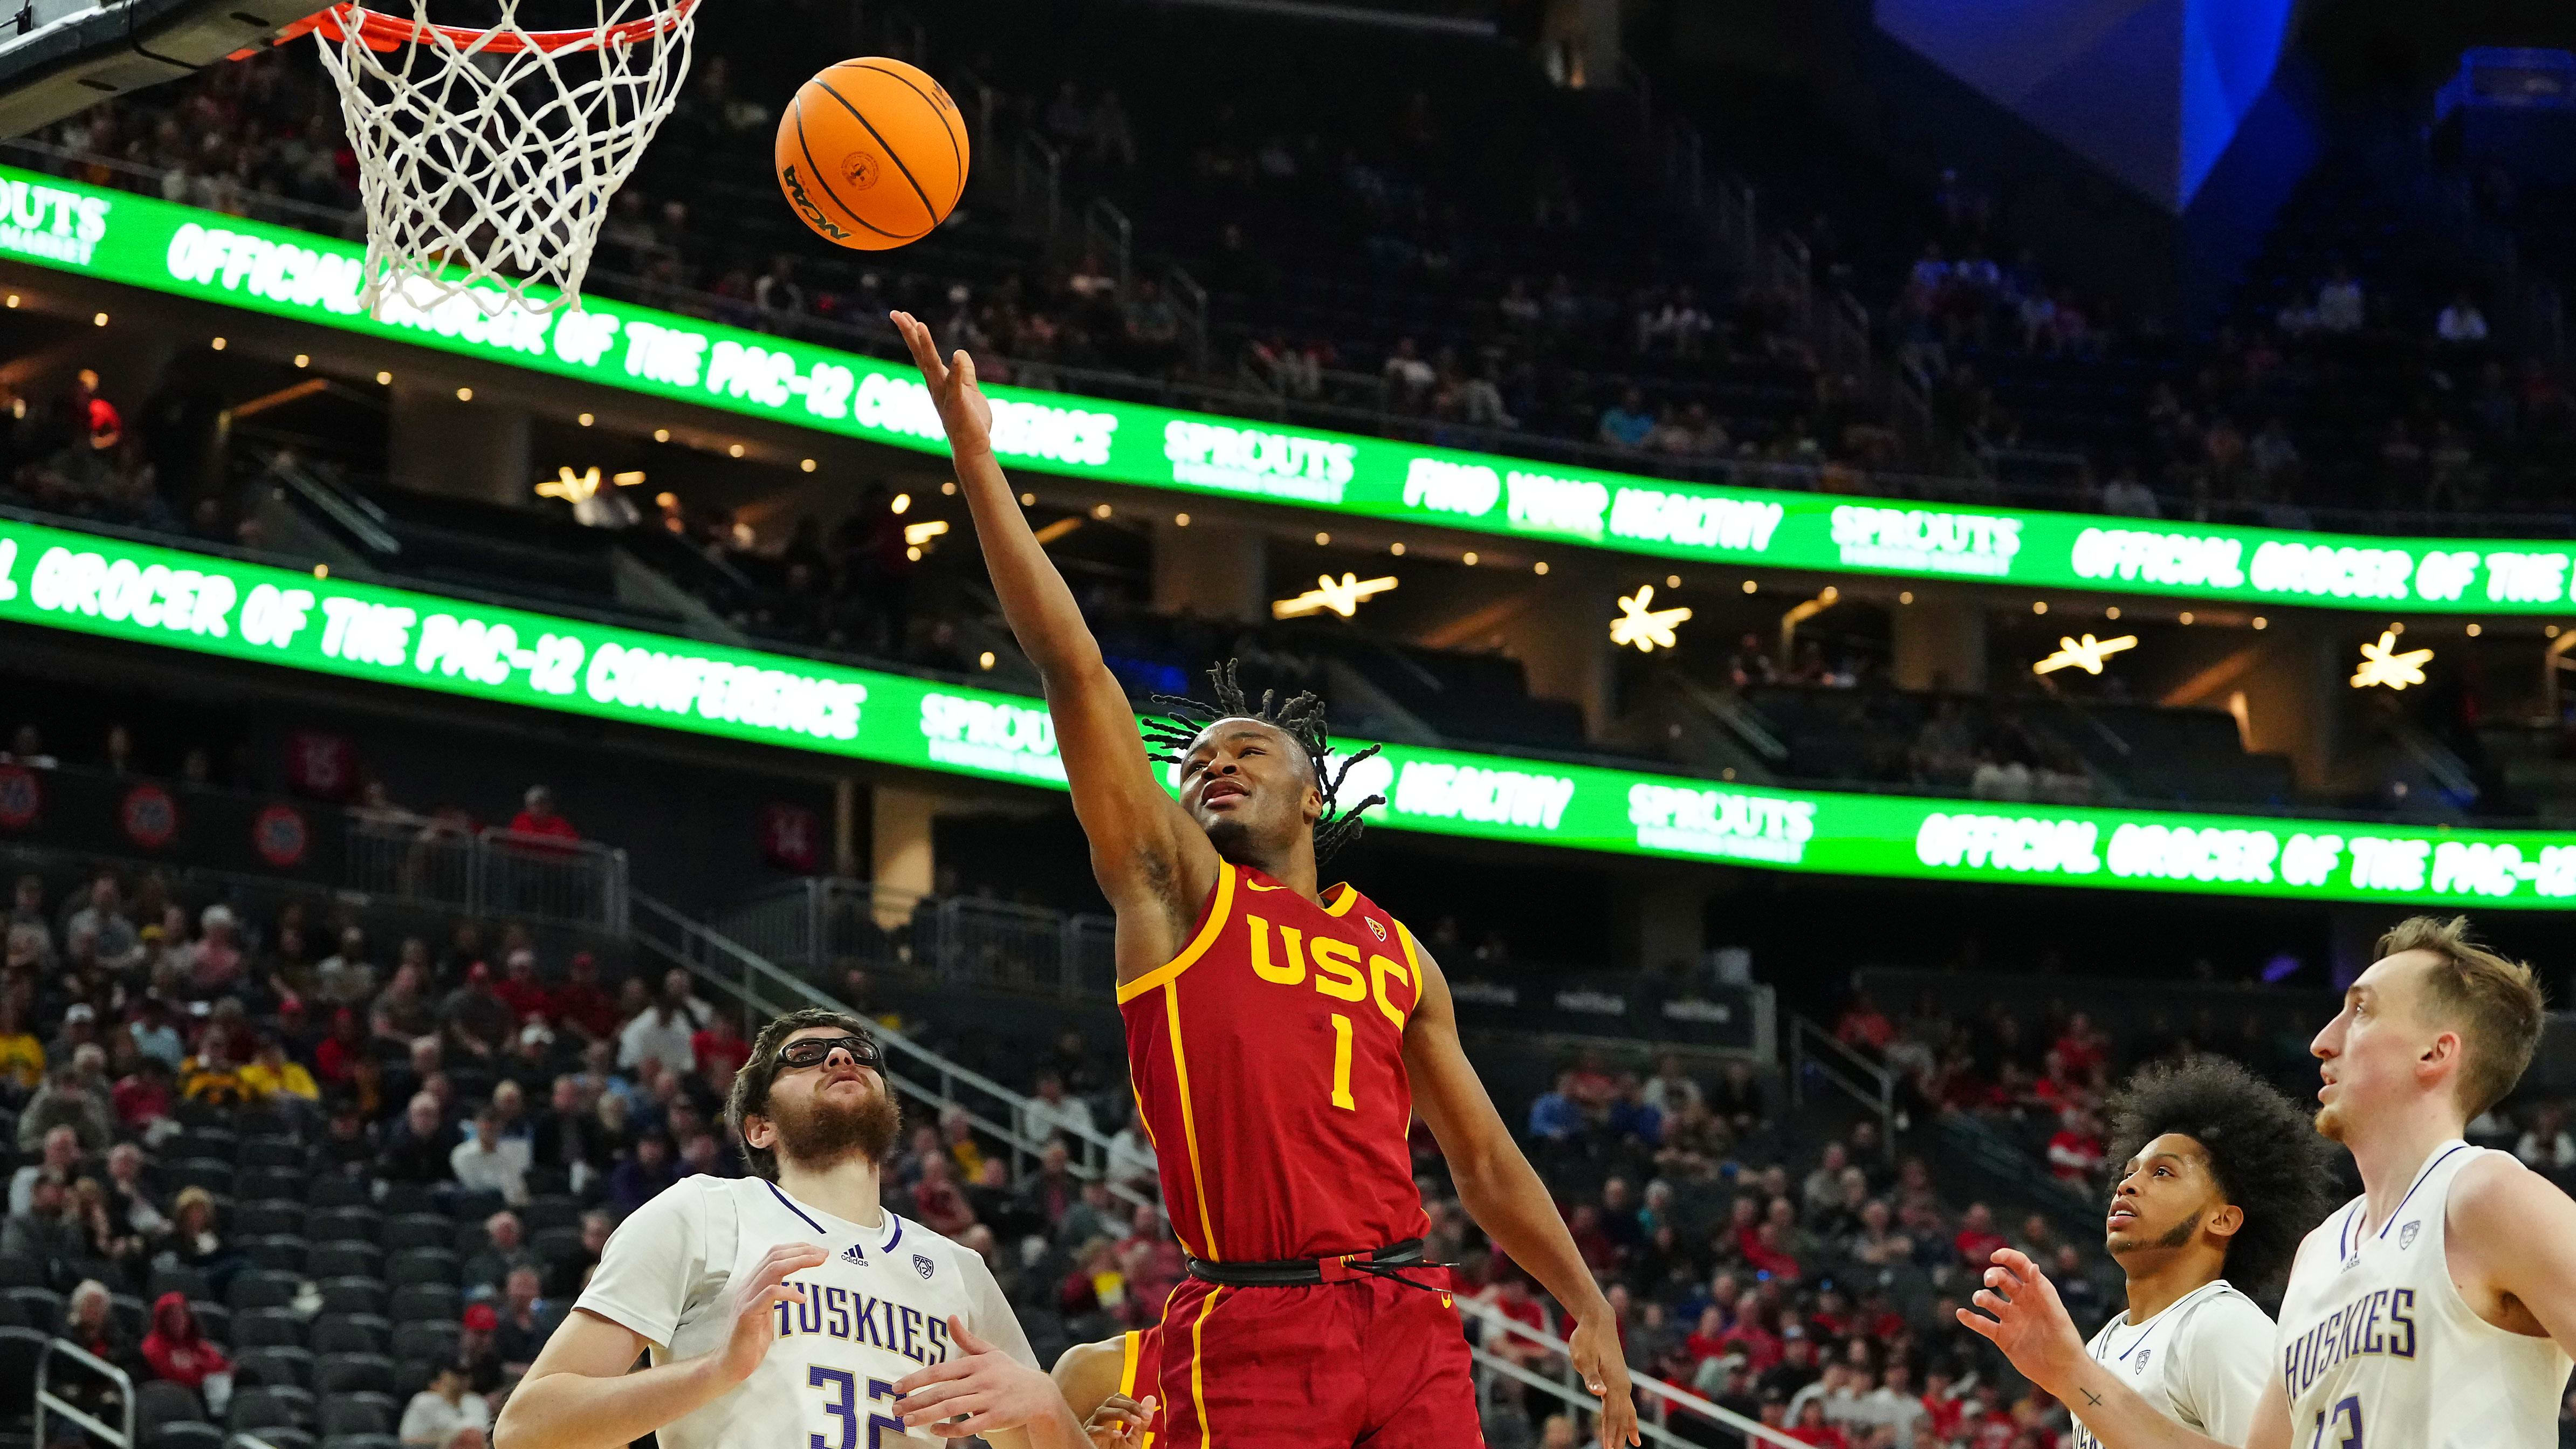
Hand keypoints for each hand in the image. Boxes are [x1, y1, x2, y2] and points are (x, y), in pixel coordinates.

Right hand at [711, 1241, 826, 1385]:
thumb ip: (776, 1296)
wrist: (729, 1364)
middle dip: (802, 1251)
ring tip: (819, 1262)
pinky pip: (770, 1294)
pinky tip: (803, 1299)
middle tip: (824, 1253)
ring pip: (773, 1269)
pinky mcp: (747, 1314)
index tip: (818, 1251)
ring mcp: (746, 1299)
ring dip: (799, 1262)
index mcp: (752, 1284)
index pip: (774, 1255)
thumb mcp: (767, 1312)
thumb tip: (797, 1287)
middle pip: (775, 1257)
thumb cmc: (751, 1340)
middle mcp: (748, 1286)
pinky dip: (789, 1292)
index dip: (797, 1248)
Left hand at [890, 1315, 1068, 1437]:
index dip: (917, 1379)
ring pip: (952, 1408)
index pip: (941, 1370)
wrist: (1040, 1394)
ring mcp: (990, 1399)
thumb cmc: (1009, 1372)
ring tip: (907, 1421)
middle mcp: (982, 1380)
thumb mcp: (990, 1352)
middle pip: (942, 1391)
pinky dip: (950, 1429)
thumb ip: (967, 1339)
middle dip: (916, 1400)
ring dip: (927, 1415)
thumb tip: (950, 1317)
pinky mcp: (996, 1417)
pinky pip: (969, 1426)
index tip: (897, 1387)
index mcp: (977, 1363)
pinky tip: (934, 1431)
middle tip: (895, 1408)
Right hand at [891, 311, 993, 457]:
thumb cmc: (970, 421)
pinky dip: (955, 370)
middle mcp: (935, 385)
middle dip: (909, 333)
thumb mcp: (968, 390)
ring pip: (932, 366)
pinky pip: (955, 384)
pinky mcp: (957, 403)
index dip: (913, 333)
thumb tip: (959, 352)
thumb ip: (964, 373)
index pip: (922, 353)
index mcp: (937, 381)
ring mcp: (944, 395)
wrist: (973, 447)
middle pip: (920, 355)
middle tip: (896, 313)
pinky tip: (955, 354)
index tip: (902, 315)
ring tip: (918, 325)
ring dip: (925, 346)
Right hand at [1080, 1393, 1156, 1448]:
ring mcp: (1091, 1429)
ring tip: (1136, 1422)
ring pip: (1101, 1411)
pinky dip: (1106, 1431)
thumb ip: (1142, 1423)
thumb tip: (1151, 1399)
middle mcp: (1099, 1421)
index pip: (1118, 1399)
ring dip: (1121, 1413)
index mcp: (1109, 1419)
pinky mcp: (1086, 1440)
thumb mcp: (1134, 1440)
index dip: (1132, 1402)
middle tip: (1143, 1416)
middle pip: (1110, 1401)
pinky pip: (1093, 1430)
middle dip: (1129, 1405)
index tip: (1147, 1414)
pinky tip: (1119, 1434)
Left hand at [1567, 1311, 1638, 1448]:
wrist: (1598, 1320)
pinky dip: (1629, 1415)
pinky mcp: (1618, 1378)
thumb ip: (1591, 1376)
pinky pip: (1625, 1402)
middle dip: (1618, 1435)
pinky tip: (1630, 1423)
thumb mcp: (1583, 1356)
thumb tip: (1599, 1393)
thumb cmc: (1587, 1338)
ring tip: (1633, 1444)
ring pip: (1626, 1410)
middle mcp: (1622, 1385)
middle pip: (1621, 1416)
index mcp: (1613, 1382)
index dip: (1611, 1433)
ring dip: (1626, 1428)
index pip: (1613, 1414)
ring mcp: (1622, 1382)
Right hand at [1955, 1248, 2086, 1392]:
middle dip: (1992, 1275)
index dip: (2008, 1257)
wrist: (2063, 1374)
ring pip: (1989, 1300)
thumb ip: (2044, 1293)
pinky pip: (1982, 1324)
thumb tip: (2033, 1266)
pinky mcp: (2002, 1337)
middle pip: (2001, 1279)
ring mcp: (2011, 1319)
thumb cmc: (2066, 1343)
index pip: (2020, 1267)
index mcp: (2037, 1292)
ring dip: (1981, 1296)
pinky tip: (1961, 1313)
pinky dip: (1970, 1318)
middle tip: (1989, 1283)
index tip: (1995, 1256)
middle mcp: (2022, 1302)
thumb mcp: (2057, 1317)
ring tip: (1980, 1301)